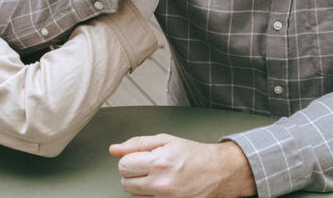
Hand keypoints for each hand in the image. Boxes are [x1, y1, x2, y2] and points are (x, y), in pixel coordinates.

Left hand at [110, 134, 255, 197]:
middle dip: (133, 172)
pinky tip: (160, 186)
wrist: (218, 172)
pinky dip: (148, 195)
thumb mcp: (166, 140)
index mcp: (159, 162)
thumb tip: (114, 149)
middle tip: (149, 166)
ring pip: (133, 195)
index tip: (140, 157)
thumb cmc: (194, 155)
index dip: (130, 159)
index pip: (123, 165)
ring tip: (157, 176)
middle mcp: (161, 184)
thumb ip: (137, 144)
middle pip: (125, 182)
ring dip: (140, 185)